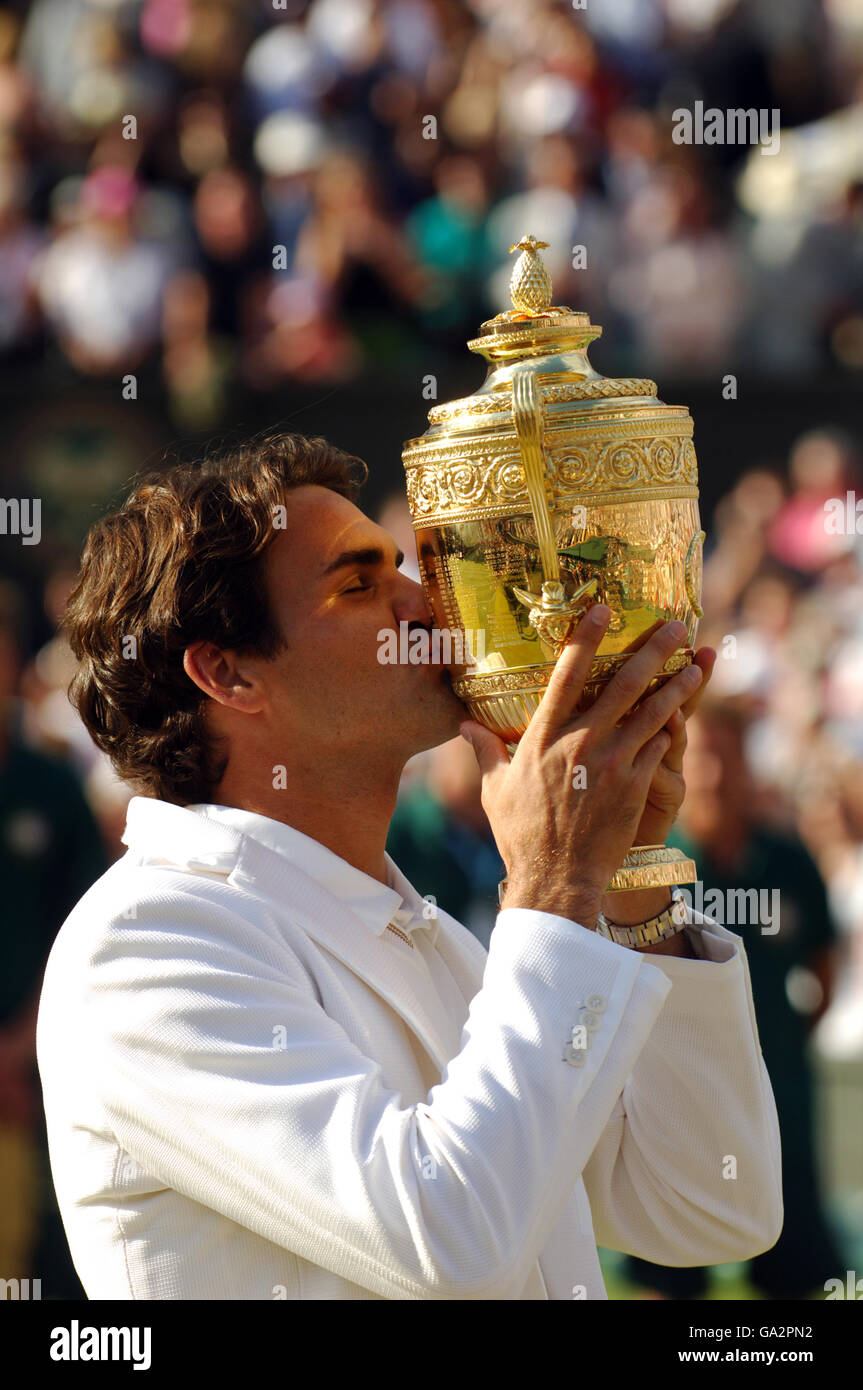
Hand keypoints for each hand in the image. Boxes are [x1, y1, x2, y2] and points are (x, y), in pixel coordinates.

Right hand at [459, 608, 703, 928]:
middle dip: (651, 650)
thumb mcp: (495, 789)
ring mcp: (612, 762)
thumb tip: (464, 724)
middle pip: (623, 683)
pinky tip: (686, 716)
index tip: (604, 609)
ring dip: (677, 686)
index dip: (586, 638)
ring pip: (653, 712)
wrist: (555, 879)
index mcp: (543, 737)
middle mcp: (580, 741)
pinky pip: (660, 748)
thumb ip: (484, 750)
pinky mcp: (635, 786)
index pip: (566, 675)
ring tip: (695, 666)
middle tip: (674, 625)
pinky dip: (674, 730)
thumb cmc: (520, 835)